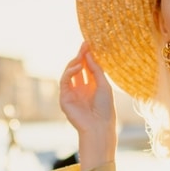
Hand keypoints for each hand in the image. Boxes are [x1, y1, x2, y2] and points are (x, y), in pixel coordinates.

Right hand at [59, 42, 116, 169]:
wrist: (99, 126)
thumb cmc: (105, 108)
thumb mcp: (103, 85)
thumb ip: (95, 69)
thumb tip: (88, 54)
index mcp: (91, 86)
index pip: (87, 68)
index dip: (87, 56)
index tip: (88, 44)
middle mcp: (80, 89)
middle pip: (77, 68)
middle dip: (80, 56)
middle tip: (84, 46)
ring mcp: (72, 93)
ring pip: (69, 73)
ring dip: (74, 63)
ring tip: (80, 56)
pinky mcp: (64, 98)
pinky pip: (64, 81)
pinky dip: (69, 72)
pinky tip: (77, 67)